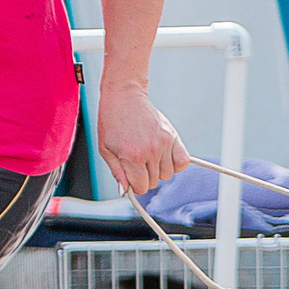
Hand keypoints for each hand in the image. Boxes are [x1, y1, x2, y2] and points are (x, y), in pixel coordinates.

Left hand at [96, 79, 188, 196]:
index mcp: (132, 157)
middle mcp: (150, 151)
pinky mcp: (173, 136)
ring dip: (158, 171)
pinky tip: (164, 158)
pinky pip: (182, 162)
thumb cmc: (112, 122)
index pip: (141, 187)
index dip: (134, 185)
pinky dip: (176, 164)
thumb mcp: (106, 149)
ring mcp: (164, 143)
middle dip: (144, 177)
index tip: (130, 176)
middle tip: (137, 163)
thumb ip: (117, 172)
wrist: (124, 97)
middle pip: (154, 182)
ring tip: (148, 157)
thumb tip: (124, 191)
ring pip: (168, 174)